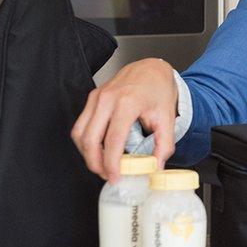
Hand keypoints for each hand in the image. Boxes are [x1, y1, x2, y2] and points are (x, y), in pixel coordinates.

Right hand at [70, 58, 177, 182]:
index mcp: (127, 102)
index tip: (116, 177)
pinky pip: (80, 125)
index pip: (113, 139)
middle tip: (108, 176)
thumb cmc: (159, 89)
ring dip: (87, 154)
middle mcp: (107, 98)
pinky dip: (85, 142)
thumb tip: (155, 168)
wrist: (151, 68)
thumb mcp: (167, 117)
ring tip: (102, 166)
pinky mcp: (92, 98)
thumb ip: (164, 144)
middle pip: (90, 139)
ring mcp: (96, 97)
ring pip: (80, 134)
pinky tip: (98, 150)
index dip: (112, 163)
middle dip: (96, 163)